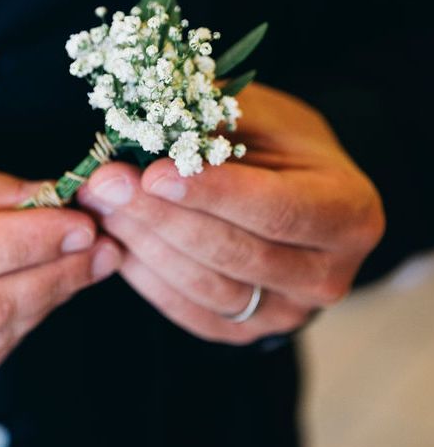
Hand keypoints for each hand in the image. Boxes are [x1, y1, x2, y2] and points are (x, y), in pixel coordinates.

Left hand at [77, 83, 384, 344]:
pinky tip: (112, 240)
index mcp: (347, 212)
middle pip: (235, 252)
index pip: (275, 210)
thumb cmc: (279, 147)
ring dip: (144, 244)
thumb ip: (219, 118)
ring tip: (100, 206)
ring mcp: (286, 312)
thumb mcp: (263, 117)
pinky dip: (145, 276)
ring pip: (206, 286)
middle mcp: (327, 275)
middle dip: (161, 217)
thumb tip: (155, 116)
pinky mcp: (244, 330)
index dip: (211, 193)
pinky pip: (187, 309)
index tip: (152, 171)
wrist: (294, 195)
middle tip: (105, 183)